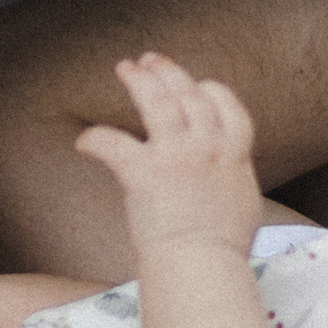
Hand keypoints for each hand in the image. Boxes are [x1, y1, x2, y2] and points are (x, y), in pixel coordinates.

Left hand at [75, 51, 265, 255]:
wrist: (204, 268)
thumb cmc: (222, 252)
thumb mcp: (243, 207)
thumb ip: (232, 184)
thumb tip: (226, 186)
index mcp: (234, 157)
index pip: (229, 107)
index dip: (212, 91)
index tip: (199, 85)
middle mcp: (208, 148)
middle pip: (190, 95)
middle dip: (169, 73)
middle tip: (151, 59)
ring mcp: (177, 157)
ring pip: (159, 103)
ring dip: (141, 81)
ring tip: (126, 67)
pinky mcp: (144, 173)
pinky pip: (114, 145)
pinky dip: (96, 140)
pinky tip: (83, 142)